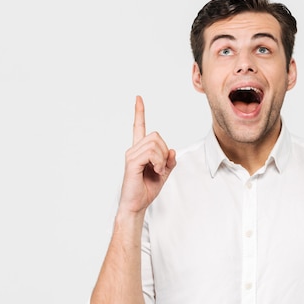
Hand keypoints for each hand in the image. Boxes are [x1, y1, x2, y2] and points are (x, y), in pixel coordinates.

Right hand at [118, 96, 175, 213]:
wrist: (137, 204)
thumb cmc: (147, 189)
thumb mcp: (164, 173)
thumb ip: (169, 161)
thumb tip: (172, 150)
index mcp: (140, 150)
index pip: (138, 127)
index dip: (139, 113)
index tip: (138, 98)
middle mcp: (134, 149)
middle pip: (156, 136)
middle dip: (165, 150)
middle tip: (162, 166)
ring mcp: (131, 154)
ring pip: (155, 144)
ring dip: (162, 158)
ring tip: (157, 170)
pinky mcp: (132, 162)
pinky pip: (151, 153)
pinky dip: (158, 162)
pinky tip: (155, 170)